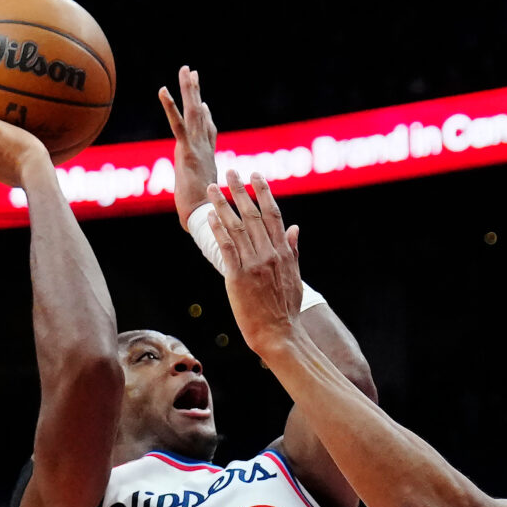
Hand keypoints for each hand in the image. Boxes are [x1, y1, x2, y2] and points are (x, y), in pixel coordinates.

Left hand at [157, 66, 217, 231]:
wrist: (203, 218)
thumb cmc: (201, 212)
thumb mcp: (200, 195)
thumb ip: (199, 185)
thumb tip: (199, 181)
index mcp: (207, 158)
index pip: (208, 131)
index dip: (206, 116)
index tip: (203, 103)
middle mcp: (205, 148)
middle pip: (201, 115)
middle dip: (196, 92)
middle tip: (191, 71)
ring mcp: (197, 148)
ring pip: (193, 113)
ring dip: (189, 89)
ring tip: (186, 69)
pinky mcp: (187, 151)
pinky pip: (177, 124)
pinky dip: (170, 106)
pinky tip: (163, 90)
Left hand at [208, 178, 307, 360]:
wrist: (279, 334)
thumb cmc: (287, 310)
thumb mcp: (296, 277)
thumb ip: (293, 251)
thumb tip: (295, 228)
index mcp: (283, 253)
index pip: (273, 215)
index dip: (264, 193)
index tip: (256, 176)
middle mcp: (269, 254)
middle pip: (253, 215)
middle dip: (241, 191)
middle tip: (232, 172)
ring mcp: (253, 265)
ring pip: (236, 227)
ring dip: (223, 204)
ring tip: (214, 188)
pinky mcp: (238, 278)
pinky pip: (226, 248)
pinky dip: (218, 230)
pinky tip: (211, 216)